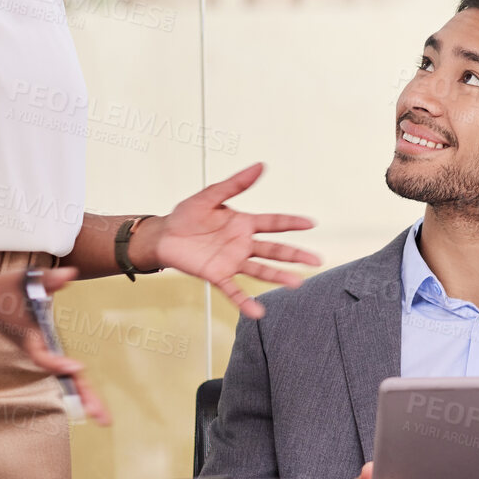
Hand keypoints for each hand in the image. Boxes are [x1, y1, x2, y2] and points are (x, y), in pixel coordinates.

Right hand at [0, 267, 111, 425]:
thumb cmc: (4, 290)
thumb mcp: (24, 280)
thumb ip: (48, 279)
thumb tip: (69, 273)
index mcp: (29, 338)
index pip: (42, 355)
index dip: (56, 363)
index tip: (74, 367)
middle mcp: (36, 350)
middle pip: (61, 377)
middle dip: (81, 396)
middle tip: (102, 417)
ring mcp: (40, 354)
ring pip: (64, 379)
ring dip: (83, 397)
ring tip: (102, 417)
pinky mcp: (43, 353)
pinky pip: (63, 373)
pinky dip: (77, 387)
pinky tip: (91, 402)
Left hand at [141, 163, 320, 317]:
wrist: (163, 235)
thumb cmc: (186, 216)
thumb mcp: (210, 195)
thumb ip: (235, 184)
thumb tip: (259, 166)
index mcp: (243, 223)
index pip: (274, 223)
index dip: (292, 223)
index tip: (310, 223)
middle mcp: (242, 244)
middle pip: (274, 250)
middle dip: (295, 255)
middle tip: (315, 260)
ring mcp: (232, 261)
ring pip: (261, 270)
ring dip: (279, 277)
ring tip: (296, 283)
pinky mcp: (218, 275)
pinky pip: (234, 290)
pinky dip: (245, 302)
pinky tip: (257, 312)